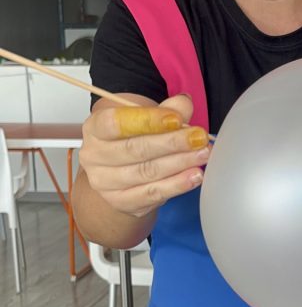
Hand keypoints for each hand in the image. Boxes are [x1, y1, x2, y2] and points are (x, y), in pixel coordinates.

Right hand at [79, 93, 210, 217]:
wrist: (123, 175)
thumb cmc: (134, 141)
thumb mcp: (148, 119)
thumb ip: (167, 109)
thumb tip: (184, 104)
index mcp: (95, 128)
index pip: (117, 122)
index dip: (148, 120)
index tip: (176, 119)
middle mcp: (94, 156)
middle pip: (135, 149)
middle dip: (172, 142)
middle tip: (199, 138)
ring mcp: (105, 182)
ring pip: (147, 172)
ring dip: (179, 163)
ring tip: (202, 155)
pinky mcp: (121, 202)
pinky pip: (152, 193)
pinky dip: (176, 185)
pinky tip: (194, 176)